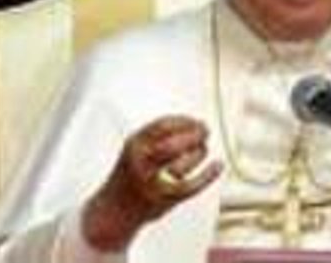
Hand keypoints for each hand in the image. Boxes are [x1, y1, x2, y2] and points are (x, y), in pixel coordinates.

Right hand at [82, 115, 221, 251]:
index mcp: (134, 144)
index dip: (185, 121)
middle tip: (205, 132)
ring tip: (200, 152)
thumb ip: (160, 135)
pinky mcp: (162, 201)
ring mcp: (149, 183)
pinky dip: (208, 175)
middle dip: (194, 136)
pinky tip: (217, 166)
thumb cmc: (130, 176)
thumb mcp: (138, 146)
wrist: (112, 210)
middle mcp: (139, 163)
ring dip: (198, 155)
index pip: (163, 126)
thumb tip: (194, 123)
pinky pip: (190, 186)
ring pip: (181, 166)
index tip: (197, 121)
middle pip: (172, 145)